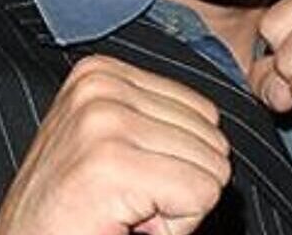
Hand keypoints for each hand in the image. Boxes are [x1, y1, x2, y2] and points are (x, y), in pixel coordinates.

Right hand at [0, 55, 230, 234]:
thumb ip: (160, 124)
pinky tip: (125, 225)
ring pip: (211, 167)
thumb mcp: (115, 147)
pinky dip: (177, 227)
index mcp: (101, 73)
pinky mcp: (109, 164)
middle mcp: (100, 86)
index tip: (128, 182)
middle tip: (126, 204)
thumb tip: (218, 132)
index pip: (204, 113)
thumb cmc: (73, 216)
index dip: (177, 161)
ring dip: (176, 206)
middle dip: (181, 183)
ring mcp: (103, 122)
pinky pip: (200, 194)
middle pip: (211, 138)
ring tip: (122, 212)